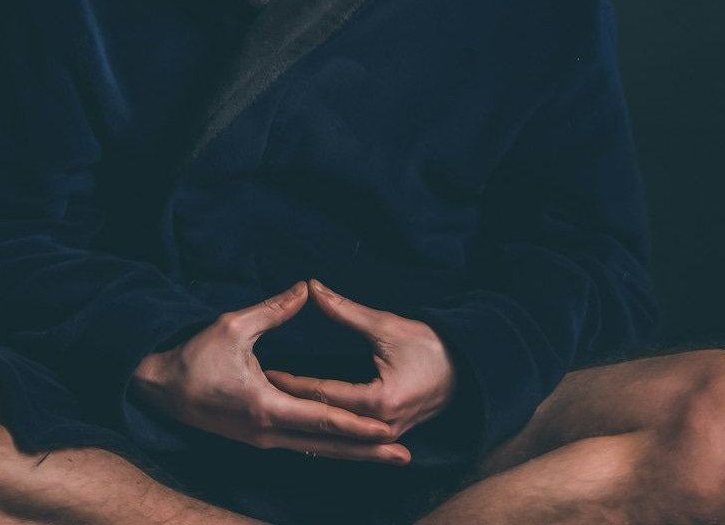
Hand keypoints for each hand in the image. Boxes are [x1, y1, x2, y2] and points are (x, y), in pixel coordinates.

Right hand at [131, 281, 410, 462]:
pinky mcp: (257, 437)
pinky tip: (344, 447)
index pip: (323, 419)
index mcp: (266, 406)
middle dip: (366, 450)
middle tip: (404, 456)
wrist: (159, 388)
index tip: (389, 428)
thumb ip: (274, 309)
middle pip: (326, 445)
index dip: (358, 425)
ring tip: (384, 454)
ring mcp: (262, 439)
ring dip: (351, 453)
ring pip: (315, 450)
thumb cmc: (193, 356)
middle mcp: (268, 432)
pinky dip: (327, 448)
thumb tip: (307, 288)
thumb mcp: (233, 325)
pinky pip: (300, 447)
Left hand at [263, 280, 456, 441]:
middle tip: (256, 390)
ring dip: (304, 419)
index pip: (322, 393)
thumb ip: (344, 310)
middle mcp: (380, 426)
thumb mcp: (386, 325)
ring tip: (271, 408)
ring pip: (333, 433)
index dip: (291, 381)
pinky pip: (347, 435)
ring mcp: (384, 436)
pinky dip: (324, 427)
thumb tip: (311, 288)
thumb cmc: (430, 345)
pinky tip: (302, 421)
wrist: (467, 370)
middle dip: (290, 404)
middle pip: (323, 417)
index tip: (263, 370)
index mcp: (379, 401)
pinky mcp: (386, 434)